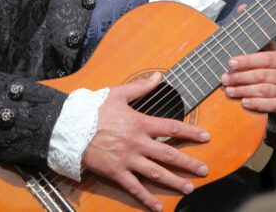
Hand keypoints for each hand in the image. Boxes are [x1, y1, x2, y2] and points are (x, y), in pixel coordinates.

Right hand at [82, 72, 210, 211]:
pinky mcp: (116, 172)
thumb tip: (159, 76)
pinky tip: (158, 207)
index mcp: (140, 123)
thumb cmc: (93, 109)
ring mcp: (127, 160)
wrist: (70, 128)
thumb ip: (141, 87)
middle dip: (189, 163)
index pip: (171, 128)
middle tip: (204, 170)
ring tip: (189, 188)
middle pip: (169, 154)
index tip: (205, 137)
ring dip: (174, 181)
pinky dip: (147, 198)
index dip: (190, 133)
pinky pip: (135, 188)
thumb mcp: (118, 94)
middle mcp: (138, 143)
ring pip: (156, 173)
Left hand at [220, 41, 275, 122]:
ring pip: (264, 90)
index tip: (231, 63)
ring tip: (229, 90)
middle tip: (225, 78)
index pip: (266, 59)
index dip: (247, 61)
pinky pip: (270, 105)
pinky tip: (244, 102)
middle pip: (262, 75)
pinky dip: (256, 104)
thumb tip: (244, 26)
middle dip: (241, 77)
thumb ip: (264, 45)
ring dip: (244, 91)